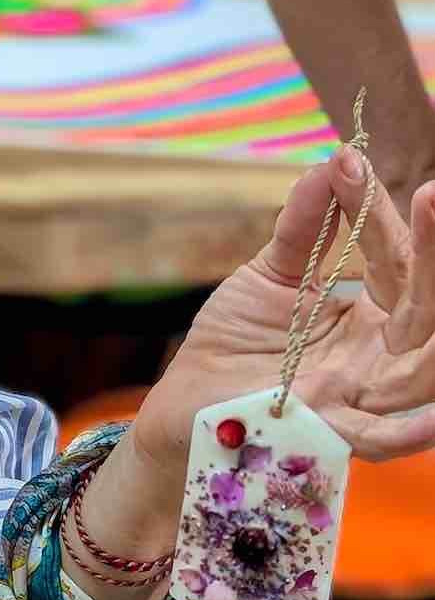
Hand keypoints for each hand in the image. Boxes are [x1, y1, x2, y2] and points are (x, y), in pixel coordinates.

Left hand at [130, 152, 434, 483]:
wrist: (189, 396)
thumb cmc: (237, 338)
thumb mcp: (271, 273)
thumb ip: (305, 224)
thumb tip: (335, 161)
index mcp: (376, 315)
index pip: (398, 261)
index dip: (388, 215)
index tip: (355, 161)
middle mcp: (380, 355)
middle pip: (427, 307)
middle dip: (434, 254)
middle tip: (431, 192)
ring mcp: (360, 396)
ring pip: (423, 370)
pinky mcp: (328, 433)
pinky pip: (383, 438)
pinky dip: (412, 430)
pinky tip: (433, 418)